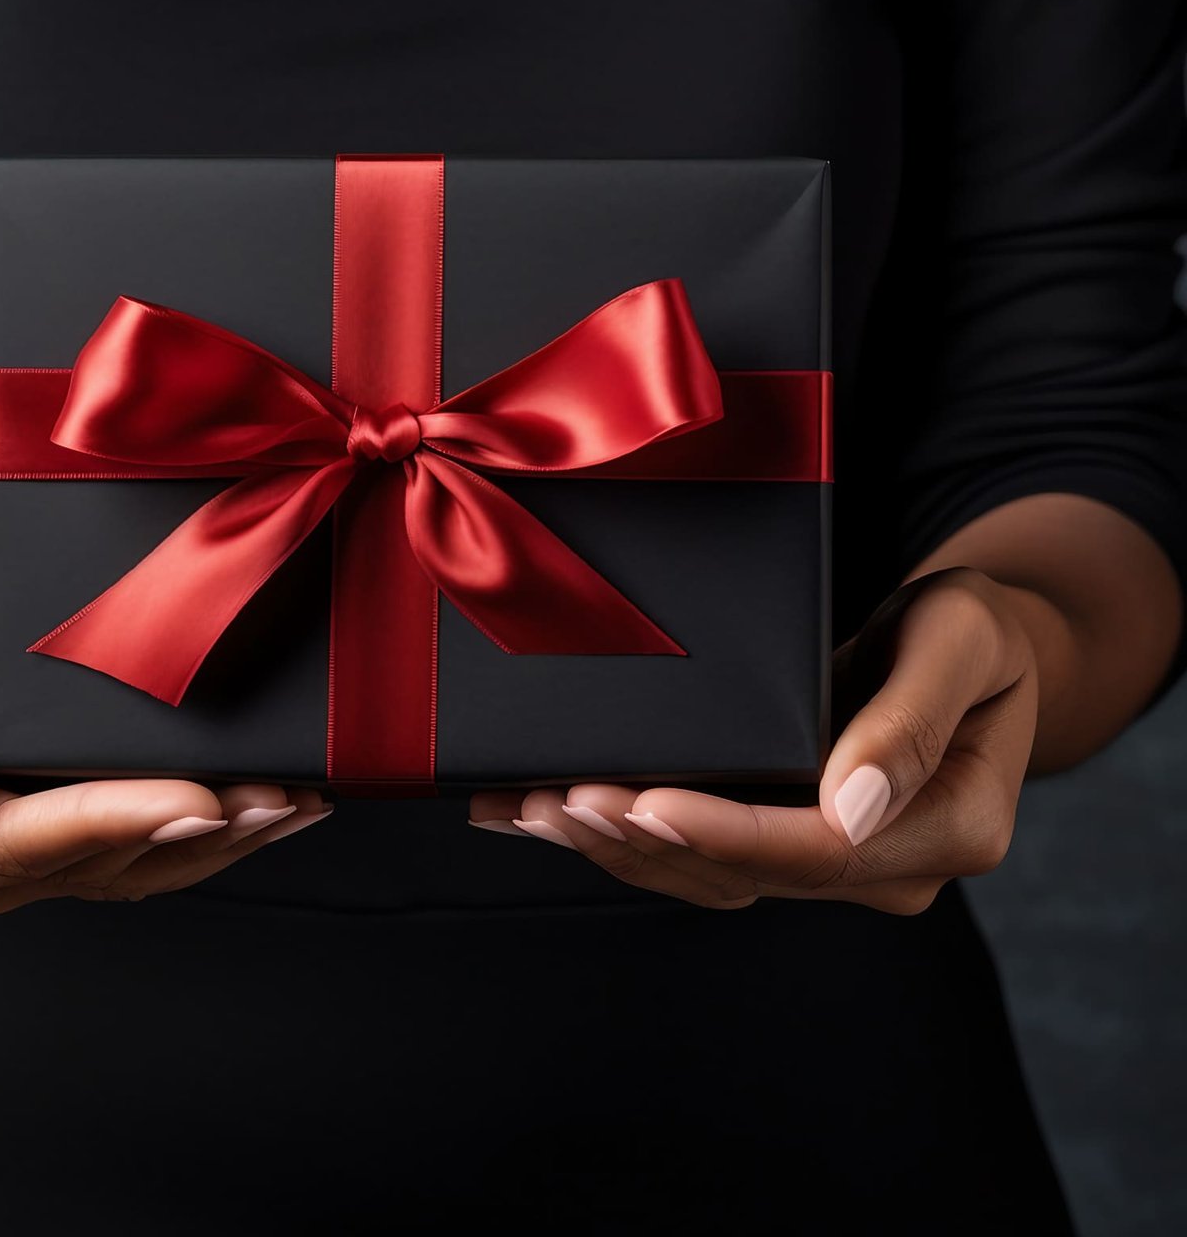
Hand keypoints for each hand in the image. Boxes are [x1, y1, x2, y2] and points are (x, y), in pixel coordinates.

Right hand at [0, 540, 331, 911]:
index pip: (17, 838)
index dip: (114, 822)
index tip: (199, 801)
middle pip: (85, 865)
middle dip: (191, 835)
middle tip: (281, 797)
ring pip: (120, 875)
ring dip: (215, 845)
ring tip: (294, 804)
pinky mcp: (42, 852)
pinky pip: (127, 860)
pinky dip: (201, 839)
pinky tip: (265, 809)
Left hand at [467, 566, 1042, 912]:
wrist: (974, 650)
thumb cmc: (974, 632)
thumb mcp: (963, 640)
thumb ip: (913, 718)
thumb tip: (852, 806)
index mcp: (948, 827)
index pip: (819, 848)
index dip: (727, 832)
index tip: (647, 803)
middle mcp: (883, 863)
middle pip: (745, 873)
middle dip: (641, 840)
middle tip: (553, 802)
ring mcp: (830, 861)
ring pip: (705, 873)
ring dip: (614, 846)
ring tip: (529, 809)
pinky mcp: (781, 838)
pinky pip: (694, 850)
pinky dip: (618, 834)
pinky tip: (540, 813)